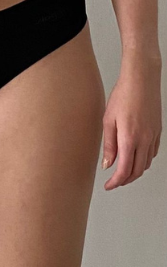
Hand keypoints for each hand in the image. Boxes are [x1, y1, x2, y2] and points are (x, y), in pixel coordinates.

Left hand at [102, 58, 161, 188]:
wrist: (142, 81)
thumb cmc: (123, 96)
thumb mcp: (108, 121)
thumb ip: (109, 145)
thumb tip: (108, 164)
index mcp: (130, 139)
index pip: (125, 170)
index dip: (116, 182)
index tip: (108, 186)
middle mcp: (145, 140)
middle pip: (138, 170)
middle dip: (126, 180)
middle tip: (114, 182)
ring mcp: (154, 136)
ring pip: (146, 163)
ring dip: (135, 171)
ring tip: (122, 172)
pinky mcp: (158, 132)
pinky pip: (152, 153)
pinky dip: (144, 160)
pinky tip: (135, 158)